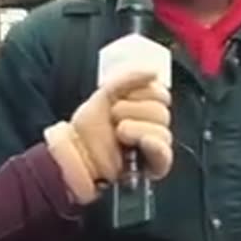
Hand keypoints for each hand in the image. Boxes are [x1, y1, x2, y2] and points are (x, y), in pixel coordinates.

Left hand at [44, 70, 172, 203]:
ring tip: (118, 132)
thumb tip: (155, 72)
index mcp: (144, 108)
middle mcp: (152, 127)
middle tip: (114, 116)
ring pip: (163, 132)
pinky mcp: (151, 168)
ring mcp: (152, 149)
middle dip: (135, 110)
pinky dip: (155, 145)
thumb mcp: (106, 93)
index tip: (123, 97)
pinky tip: (143, 141)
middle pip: (163, 112)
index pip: (162, 95)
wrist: (75, 152)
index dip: (144, 92)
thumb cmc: (88, 127)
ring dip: (138, 128)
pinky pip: (164, 154)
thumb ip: (130, 79)